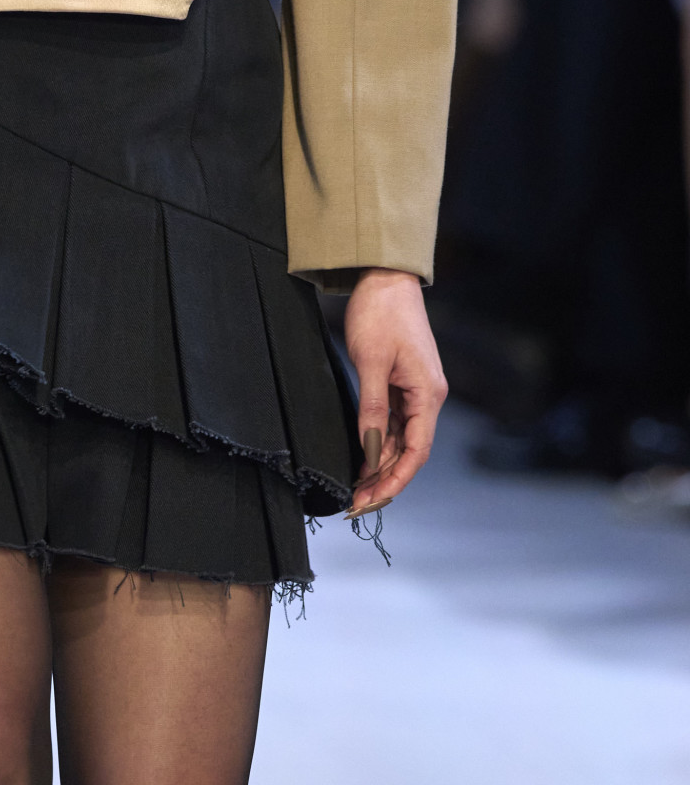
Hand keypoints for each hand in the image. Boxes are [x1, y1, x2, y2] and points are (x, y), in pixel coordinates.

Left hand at [343, 268, 447, 518]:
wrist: (385, 279)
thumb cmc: (382, 314)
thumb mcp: (372, 362)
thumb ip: (373, 408)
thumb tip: (370, 448)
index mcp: (429, 393)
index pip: (417, 451)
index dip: (395, 479)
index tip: (372, 500)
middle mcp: (428, 397)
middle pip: (410, 452)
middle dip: (384, 481)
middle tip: (356, 505)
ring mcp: (416, 393)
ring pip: (401, 442)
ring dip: (380, 467)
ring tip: (355, 491)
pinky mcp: (402, 387)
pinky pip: (393, 427)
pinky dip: (379, 447)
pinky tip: (362, 463)